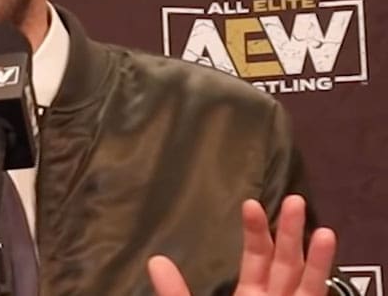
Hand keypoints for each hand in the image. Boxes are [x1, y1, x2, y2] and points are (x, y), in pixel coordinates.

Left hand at [148, 195, 336, 295]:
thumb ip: (176, 295)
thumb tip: (155, 260)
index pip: (255, 261)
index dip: (255, 233)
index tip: (249, 204)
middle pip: (283, 263)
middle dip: (287, 231)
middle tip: (291, 197)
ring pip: (302, 277)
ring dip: (307, 244)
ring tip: (304, 210)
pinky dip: (321, 268)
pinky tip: (326, 239)